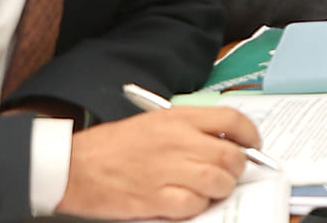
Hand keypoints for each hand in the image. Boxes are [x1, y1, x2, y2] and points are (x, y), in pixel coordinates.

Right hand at [58, 107, 259, 219]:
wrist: (73, 166)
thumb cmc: (111, 146)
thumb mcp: (155, 123)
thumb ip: (190, 129)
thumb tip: (225, 142)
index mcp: (178, 119)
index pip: (232, 120)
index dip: (250, 135)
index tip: (253, 146)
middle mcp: (178, 141)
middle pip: (231, 156)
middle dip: (237, 168)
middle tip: (229, 174)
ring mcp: (167, 171)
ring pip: (217, 182)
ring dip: (219, 189)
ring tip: (209, 190)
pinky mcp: (155, 199)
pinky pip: (194, 206)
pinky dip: (196, 207)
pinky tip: (186, 202)